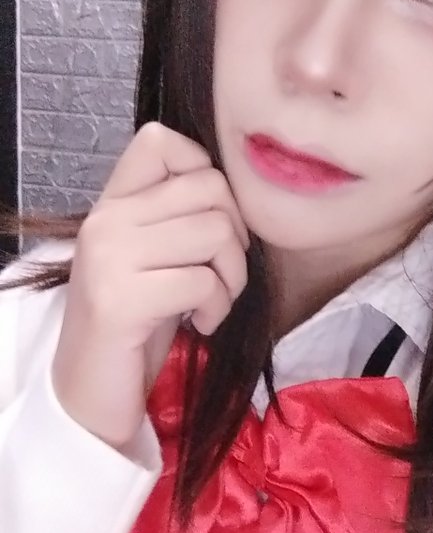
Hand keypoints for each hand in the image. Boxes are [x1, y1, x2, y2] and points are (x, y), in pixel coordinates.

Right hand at [52, 121, 248, 450]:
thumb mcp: (154, 258)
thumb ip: (178, 217)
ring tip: (212, 303)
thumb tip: (241, 188)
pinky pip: (204, 281)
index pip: (160, 140)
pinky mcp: (121, 300)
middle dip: (236, 236)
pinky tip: (200, 325)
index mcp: (111, 204)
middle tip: (221, 276)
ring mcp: (109, 258)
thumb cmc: (137, 324)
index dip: (205, 172)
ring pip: (215, 232)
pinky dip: (218, 308)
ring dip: (232, 277)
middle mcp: (105, 221)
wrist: (91, 392)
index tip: (209, 223)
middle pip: (210, 188)